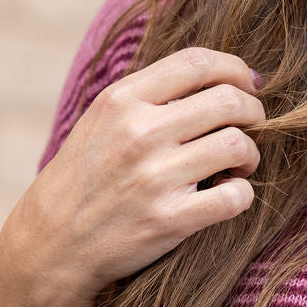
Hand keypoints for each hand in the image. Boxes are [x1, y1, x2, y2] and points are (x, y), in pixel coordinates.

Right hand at [0, 47, 265, 306]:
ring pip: (239, 145)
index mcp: (122, 100)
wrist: (53, 243)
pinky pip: (236, 196)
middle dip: (253, 112)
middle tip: (252, 127)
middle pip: (229, 101)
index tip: (250, 84)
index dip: (237, 69)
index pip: (198, 63)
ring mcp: (156, 177)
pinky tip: (228, 195)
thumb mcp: (101, 121)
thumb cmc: (86, 178)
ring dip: (251, 155)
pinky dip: (243, 194)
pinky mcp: (171, 220)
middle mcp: (140, 133)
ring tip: (239, 165)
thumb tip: (215, 78)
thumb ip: (148, 97)